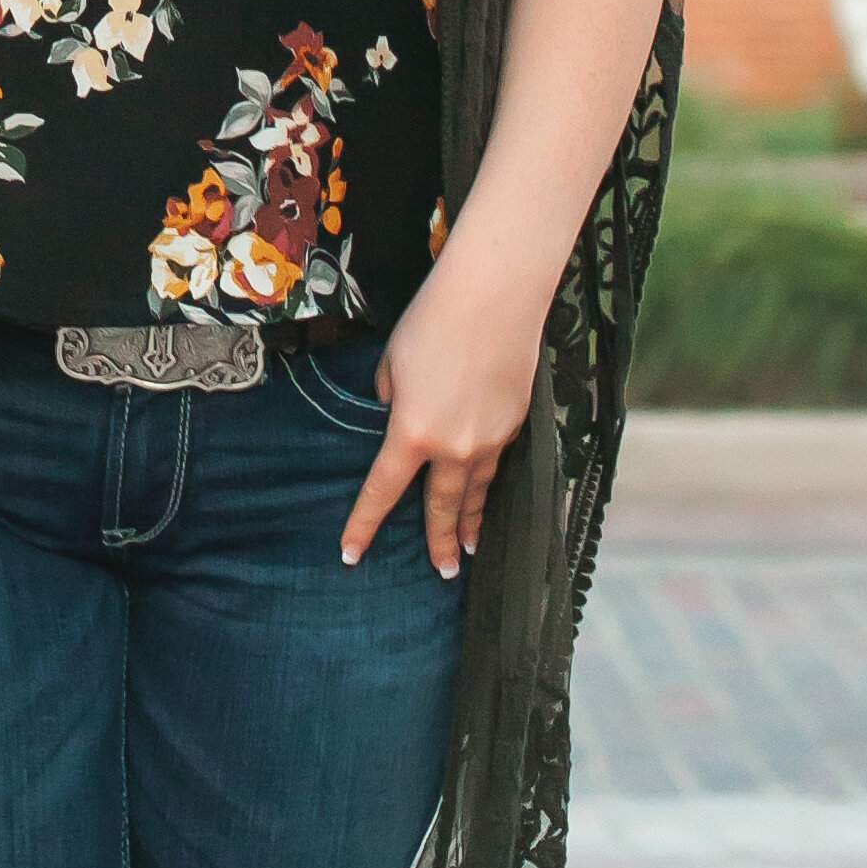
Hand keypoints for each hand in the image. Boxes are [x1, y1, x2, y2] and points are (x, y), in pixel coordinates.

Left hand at [339, 263, 540, 578]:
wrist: (495, 295)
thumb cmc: (434, 320)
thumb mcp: (392, 363)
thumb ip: (390, 401)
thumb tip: (399, 417)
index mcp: (412, 433)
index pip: (383, 492)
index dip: (365, 525)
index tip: (351, 554)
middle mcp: (455, 447)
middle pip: (444, 507)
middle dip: (441, 542)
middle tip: (442, 572)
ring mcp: (491, 438)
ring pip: (477, 491)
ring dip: (472, 521)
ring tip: (469, 548)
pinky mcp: (515, 422)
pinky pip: (497, 463)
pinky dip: (489, 482)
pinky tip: (487, 489)